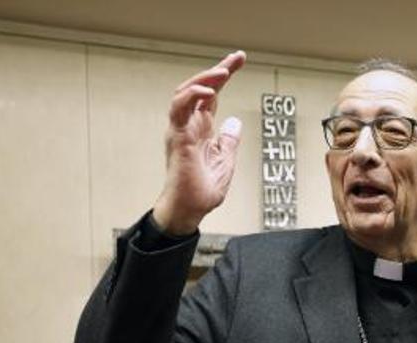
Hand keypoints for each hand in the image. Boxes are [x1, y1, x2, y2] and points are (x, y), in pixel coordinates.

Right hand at [151, 50, 246, 234]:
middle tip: (237, 58)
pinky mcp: (177, 138)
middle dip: (217, 69)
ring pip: (185, 92)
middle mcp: (188, 125)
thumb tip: (235, 122)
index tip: (239, 60)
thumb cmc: (201, 191)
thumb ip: (229, 141)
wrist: (189, 211)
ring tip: (224, 72)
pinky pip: (180, 109)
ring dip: (204, 79)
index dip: (223, 76)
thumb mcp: (225, 162)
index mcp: (201, 129)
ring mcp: (180, 130)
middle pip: (199, 88)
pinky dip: (193, 97)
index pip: (211, 96)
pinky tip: (210, 92)